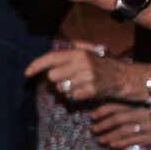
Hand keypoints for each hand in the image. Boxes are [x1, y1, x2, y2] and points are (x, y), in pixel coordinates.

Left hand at [25, 44, 142, 104]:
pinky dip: (75, 96)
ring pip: (61, 88)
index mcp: (78, 53)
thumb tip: (46, 61)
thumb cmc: (103, 66)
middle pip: (52, 77)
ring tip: (79, 84)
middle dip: (56, 80)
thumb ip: (70, 53)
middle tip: (68, 78)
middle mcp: (81, 64)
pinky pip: (72, 96)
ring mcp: (86, 78)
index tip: (27, 73)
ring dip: (66, 89)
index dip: (37, 65)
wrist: (123, 78)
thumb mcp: (89, 53)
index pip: (51, 57)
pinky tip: (84, 91)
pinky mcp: (91, 90)